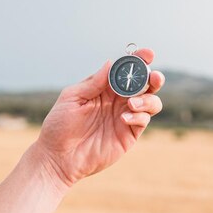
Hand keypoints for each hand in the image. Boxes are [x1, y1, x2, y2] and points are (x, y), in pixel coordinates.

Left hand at [34, 48, 164, 186]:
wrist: (58, 158)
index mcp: (104, 88)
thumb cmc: (59, 126)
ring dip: (148, 98)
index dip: (139, 60)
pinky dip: (139, 116)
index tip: (148, 54)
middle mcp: (118, 100)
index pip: (125, 70)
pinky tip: (124, 119)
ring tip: (132, 103)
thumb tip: (111, 63)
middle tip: (154, 78)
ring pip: (151, 101)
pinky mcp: (129, 134)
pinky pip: (143, 120)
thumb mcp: (72, 98)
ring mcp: (125, 116)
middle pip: (145, 84)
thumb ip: (94, 82)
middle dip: (153, 78)